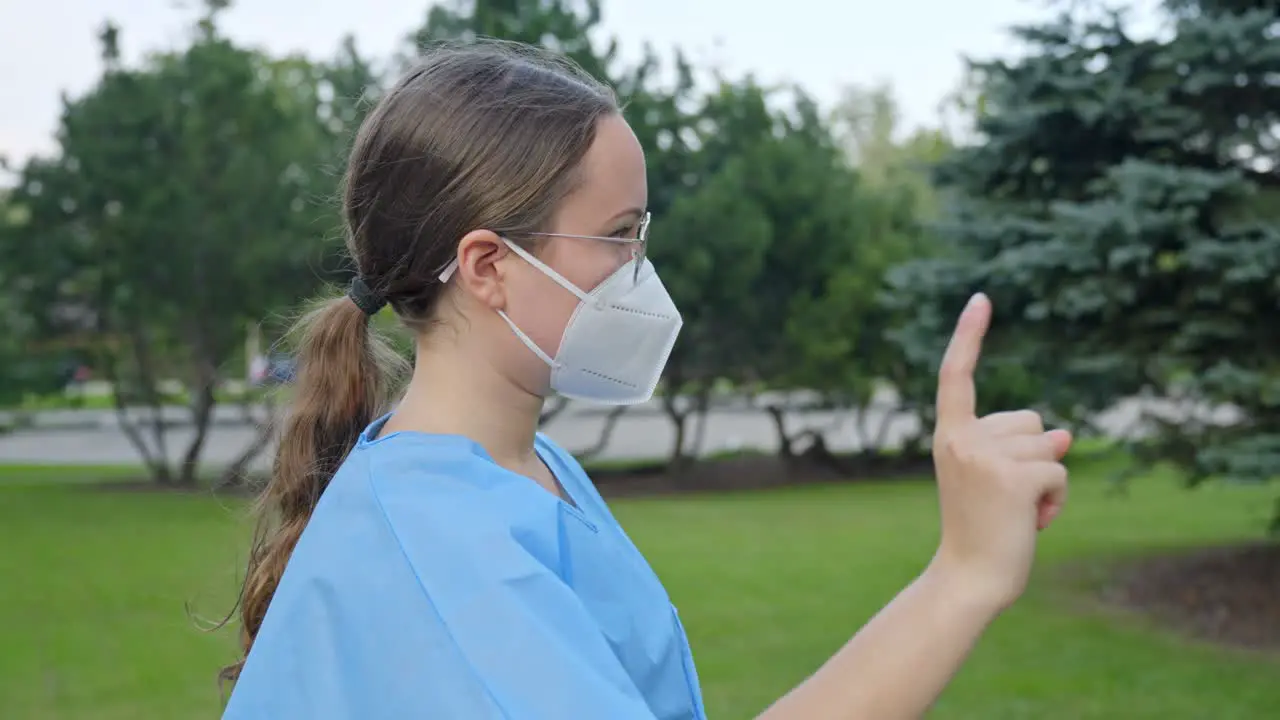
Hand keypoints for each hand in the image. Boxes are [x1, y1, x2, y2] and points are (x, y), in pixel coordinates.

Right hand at [927, 293, 1070, 610]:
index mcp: (950, 436)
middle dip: (1033, 457)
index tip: (981, 298)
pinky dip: (1056, 502)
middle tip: (1004, 499)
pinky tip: (1034, 522)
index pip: (956, 376)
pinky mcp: (1013, 478)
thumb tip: (1066, 435)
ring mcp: (985, 457)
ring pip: (1049, 447)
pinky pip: (1058, 473)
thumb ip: (1021, 449)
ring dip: (1047, 483)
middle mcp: (961, 439)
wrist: (970, 578)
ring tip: (1017, 513)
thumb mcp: (996, 479)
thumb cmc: (983, 530)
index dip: (969, 336)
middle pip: (1028, 422)